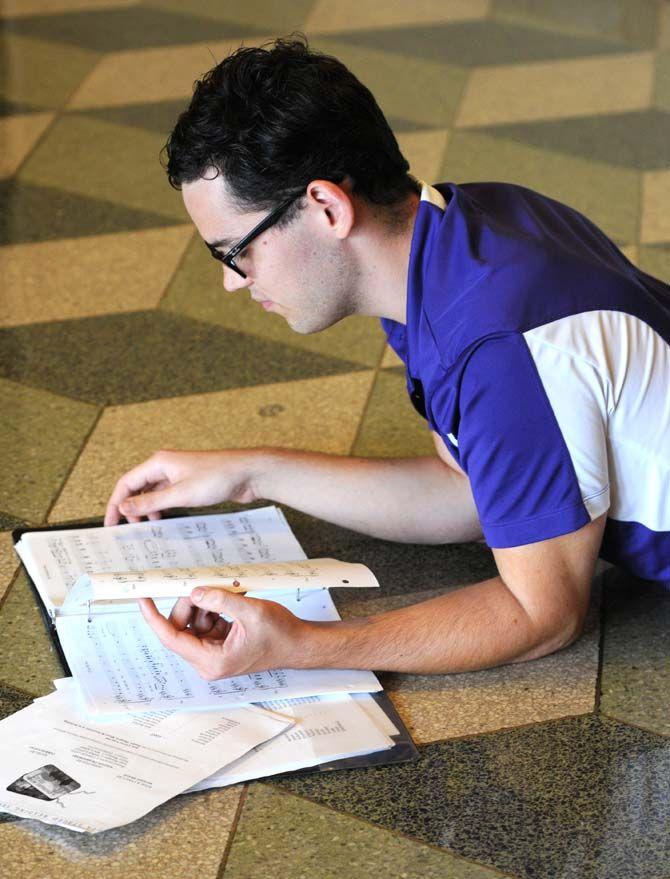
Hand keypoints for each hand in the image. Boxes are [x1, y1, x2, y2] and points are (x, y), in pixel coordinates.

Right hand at [104, 449, 265, 524]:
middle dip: (132, 508)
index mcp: (159, 463)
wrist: (248, 474)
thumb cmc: (218, 477)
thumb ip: (150, 502)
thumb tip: (124, 506)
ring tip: (149, 528)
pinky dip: (163, 509)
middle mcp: (166, 466)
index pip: (127, 483)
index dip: (116, 503)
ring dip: (148, 510)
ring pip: (153, 494)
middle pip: (138, 488)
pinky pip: (168, 497)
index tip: (112, 523)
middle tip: (132, 530)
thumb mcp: (180, 494)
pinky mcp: (190, 484)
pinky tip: (165, 522)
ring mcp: (178, 475)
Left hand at [137, 588, 314, 678]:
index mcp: (212, 661)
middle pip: (181, 626)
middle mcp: (208, 661)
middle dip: (191, 603)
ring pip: (193, 621)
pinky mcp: (219, 644)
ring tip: (228, 594)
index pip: (172, 638)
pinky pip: (205, 621)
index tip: (142, 599)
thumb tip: (194, 591)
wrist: (299, 644)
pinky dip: (213, 607)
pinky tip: (230, 601)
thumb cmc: (280, 634)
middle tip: (206, 586)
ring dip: (205, 604)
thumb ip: (219, 600)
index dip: (154, 617)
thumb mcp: (250, 611)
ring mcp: (213, 653)